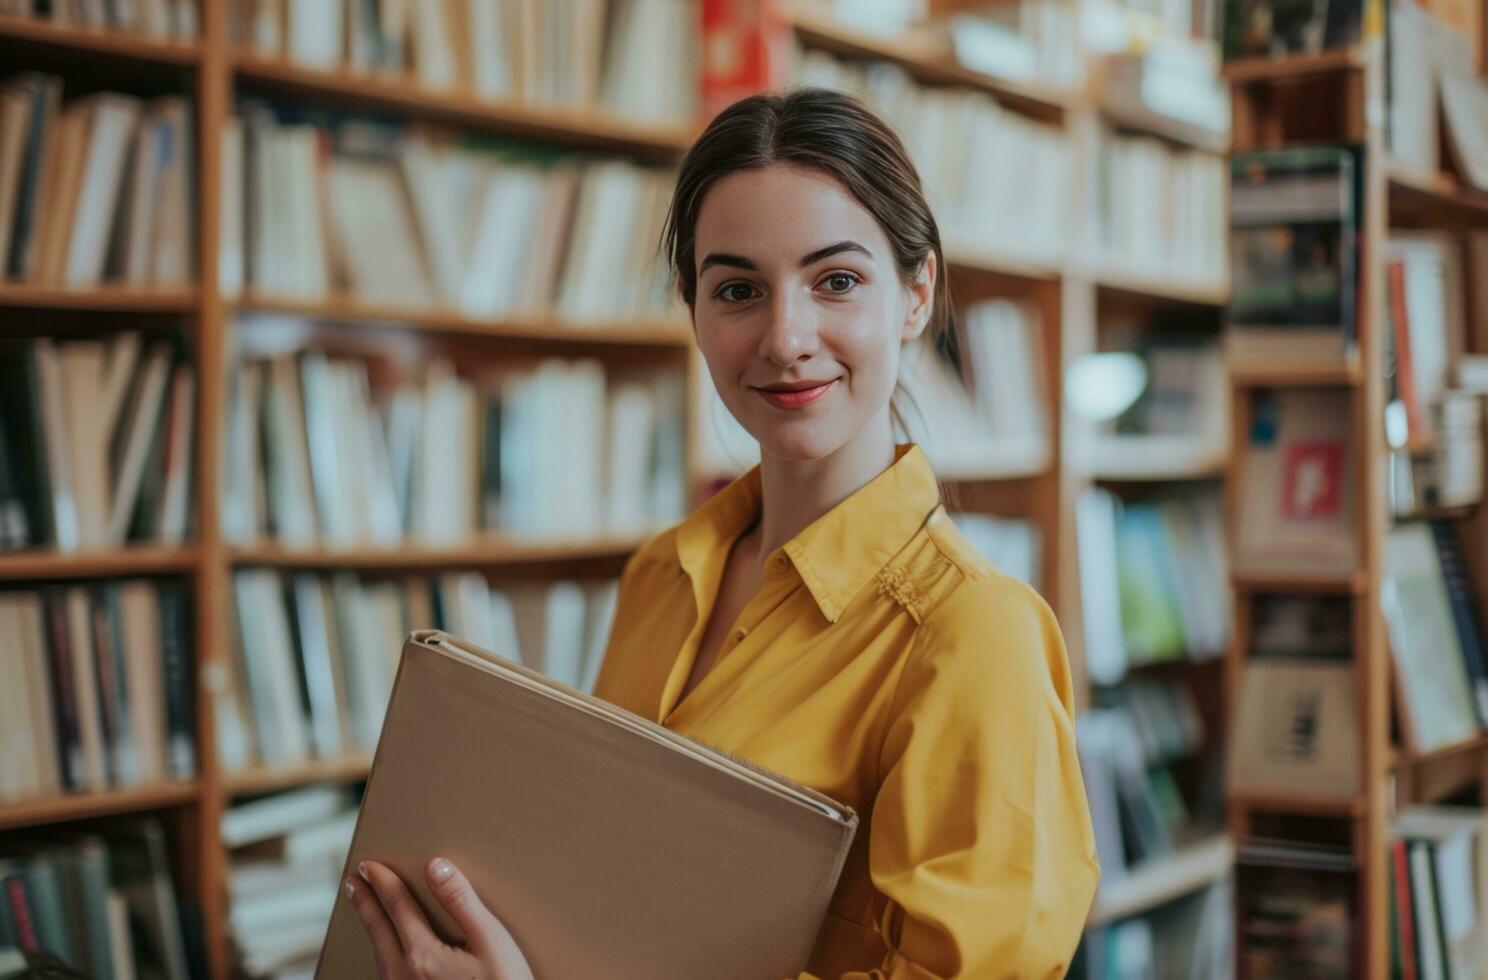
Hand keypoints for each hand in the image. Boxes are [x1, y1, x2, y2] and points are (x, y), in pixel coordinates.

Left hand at [345, 856, 534, 979]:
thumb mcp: (490, 940)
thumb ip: (461, 901)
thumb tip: (436, 867)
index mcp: (423, 956)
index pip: (397, 907)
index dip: (383, 883)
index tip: (369, 865)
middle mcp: (404, 977)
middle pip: (377, 931)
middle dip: (364, 903)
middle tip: (353, 883)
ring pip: (379, 955)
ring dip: (371, 928)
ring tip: (368, 911)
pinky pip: (387, 972)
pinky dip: (382, 950)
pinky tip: (388, 950)